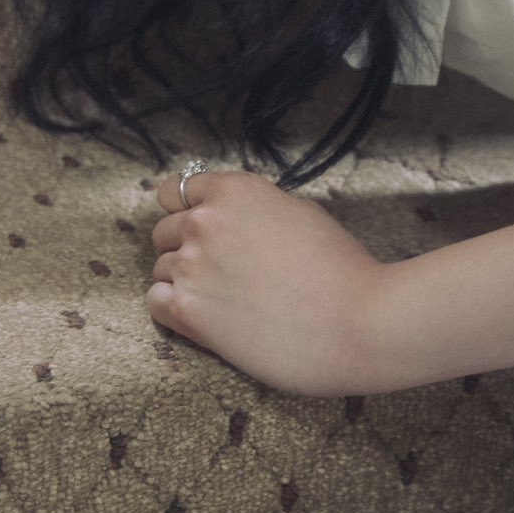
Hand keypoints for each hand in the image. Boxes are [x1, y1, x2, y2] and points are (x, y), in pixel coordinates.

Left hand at [149, 168, 386, 395]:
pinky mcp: (188, 312)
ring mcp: (192, 267)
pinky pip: (155, 302)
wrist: (358, 323)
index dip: (188, 209)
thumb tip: (237, 218)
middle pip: (165, 230)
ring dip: (183, 280)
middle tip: (220, 270)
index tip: (200, 227)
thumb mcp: (301, 212)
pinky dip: (172, 308)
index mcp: (234, 190)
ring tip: (221, 299)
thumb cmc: (342, 269)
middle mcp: (204, 222)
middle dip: (186, 247)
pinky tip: (202, 316)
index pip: (177, 190)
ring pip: (160, 268)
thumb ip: (255, 209)